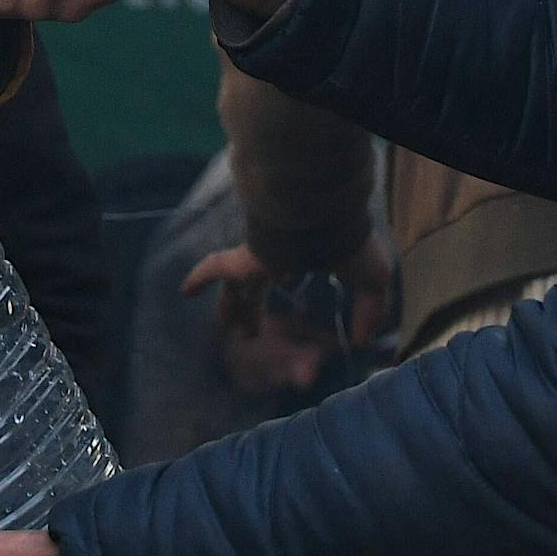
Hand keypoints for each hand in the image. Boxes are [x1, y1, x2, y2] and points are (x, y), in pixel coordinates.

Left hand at [183, 231, 392, 348]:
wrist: (328, 215)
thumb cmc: (349, 243)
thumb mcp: (371, 282)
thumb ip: (369, 312)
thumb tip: (362, 340)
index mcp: (303, 253)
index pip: (286, 272)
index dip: (282, 283)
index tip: (281, 291)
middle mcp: (275, 254)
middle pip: (257, 287)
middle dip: (253, 309)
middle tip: (249, 332)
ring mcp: (257, 256)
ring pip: (237, 286)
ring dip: (231, 306)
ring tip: (224, 325)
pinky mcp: (244, 258)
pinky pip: (215, 267)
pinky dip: (199, 277)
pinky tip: (185, 291)